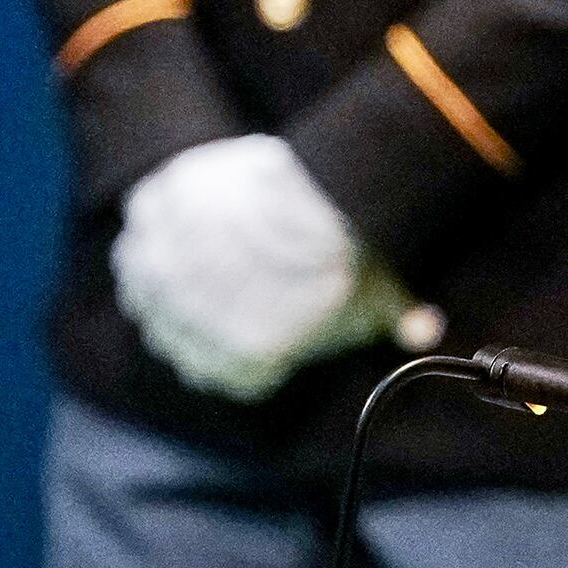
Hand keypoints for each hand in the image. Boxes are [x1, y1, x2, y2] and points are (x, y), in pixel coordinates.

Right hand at [110, 134, 408, 400]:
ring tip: (209, 254)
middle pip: (185, 339)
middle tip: (239, 287)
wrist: (317, 189)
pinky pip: (141, 235)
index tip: (268, 332)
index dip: (256, 355)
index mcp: (243, 363)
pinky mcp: (150, 216)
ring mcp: (162, 272)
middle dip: (211, 321)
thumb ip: (399, 322)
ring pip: (154, 290)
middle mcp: (189, 328)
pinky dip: (158, 231)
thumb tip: (425, 330)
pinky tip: (188, 221)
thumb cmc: (352, 253)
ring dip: (175, 279)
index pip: (236, 378)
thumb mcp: (382, 298)